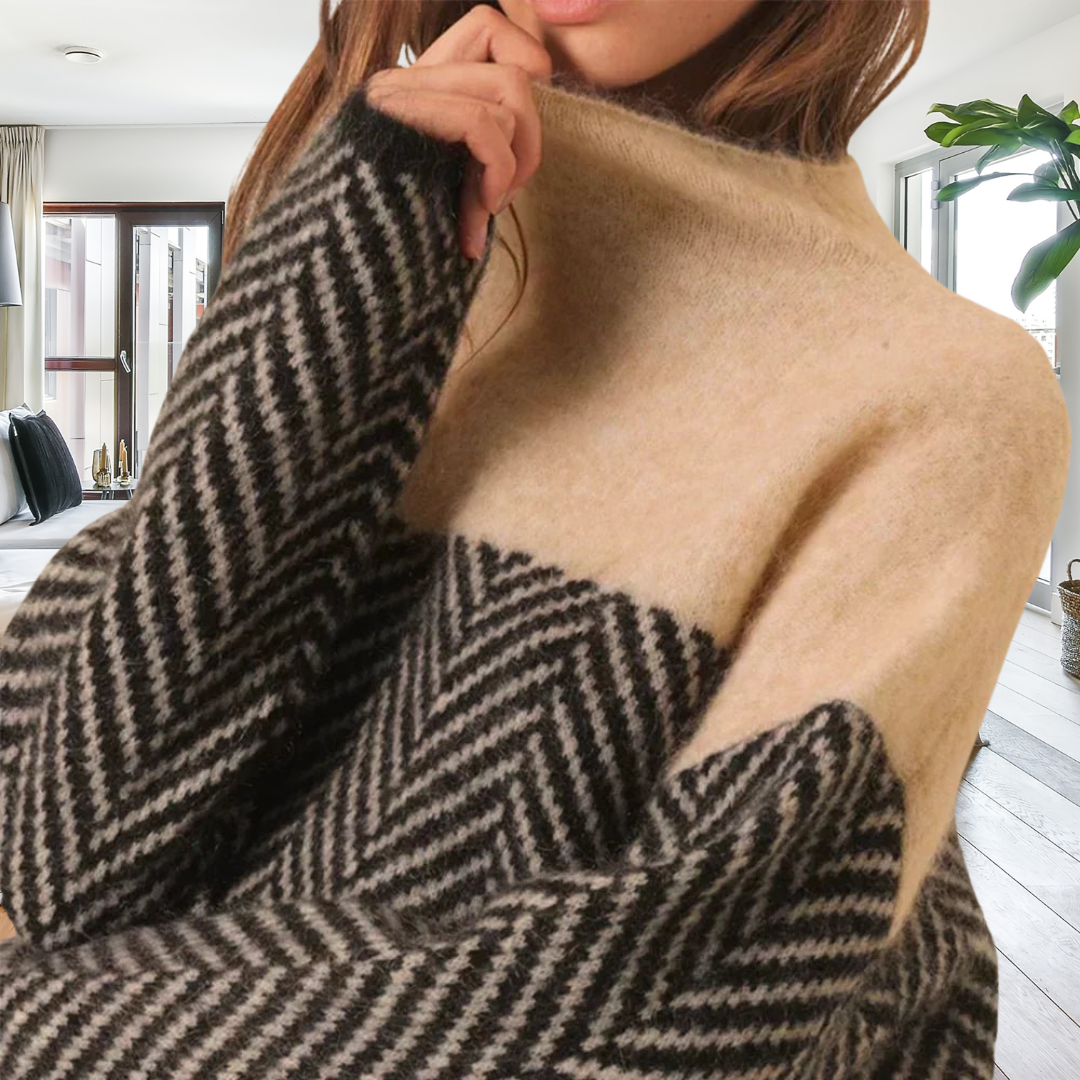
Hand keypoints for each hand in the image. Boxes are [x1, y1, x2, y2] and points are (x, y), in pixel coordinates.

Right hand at [363, 4, 551, 260]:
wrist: (338, 270)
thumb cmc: (395, 247)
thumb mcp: (451, 193)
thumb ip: (482, 158)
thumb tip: (528, 155)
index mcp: (419, 91)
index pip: (489, 28)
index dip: (526, 69)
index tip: (518, 143)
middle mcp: (407, 80)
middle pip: (514, 63)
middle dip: (532, 137)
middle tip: (506, 195)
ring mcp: (400, 92)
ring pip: (510, 86)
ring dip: (516, 160)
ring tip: (487, 207)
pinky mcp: (396, 114)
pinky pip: (484, 121)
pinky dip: (498, 171)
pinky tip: (480, 210)